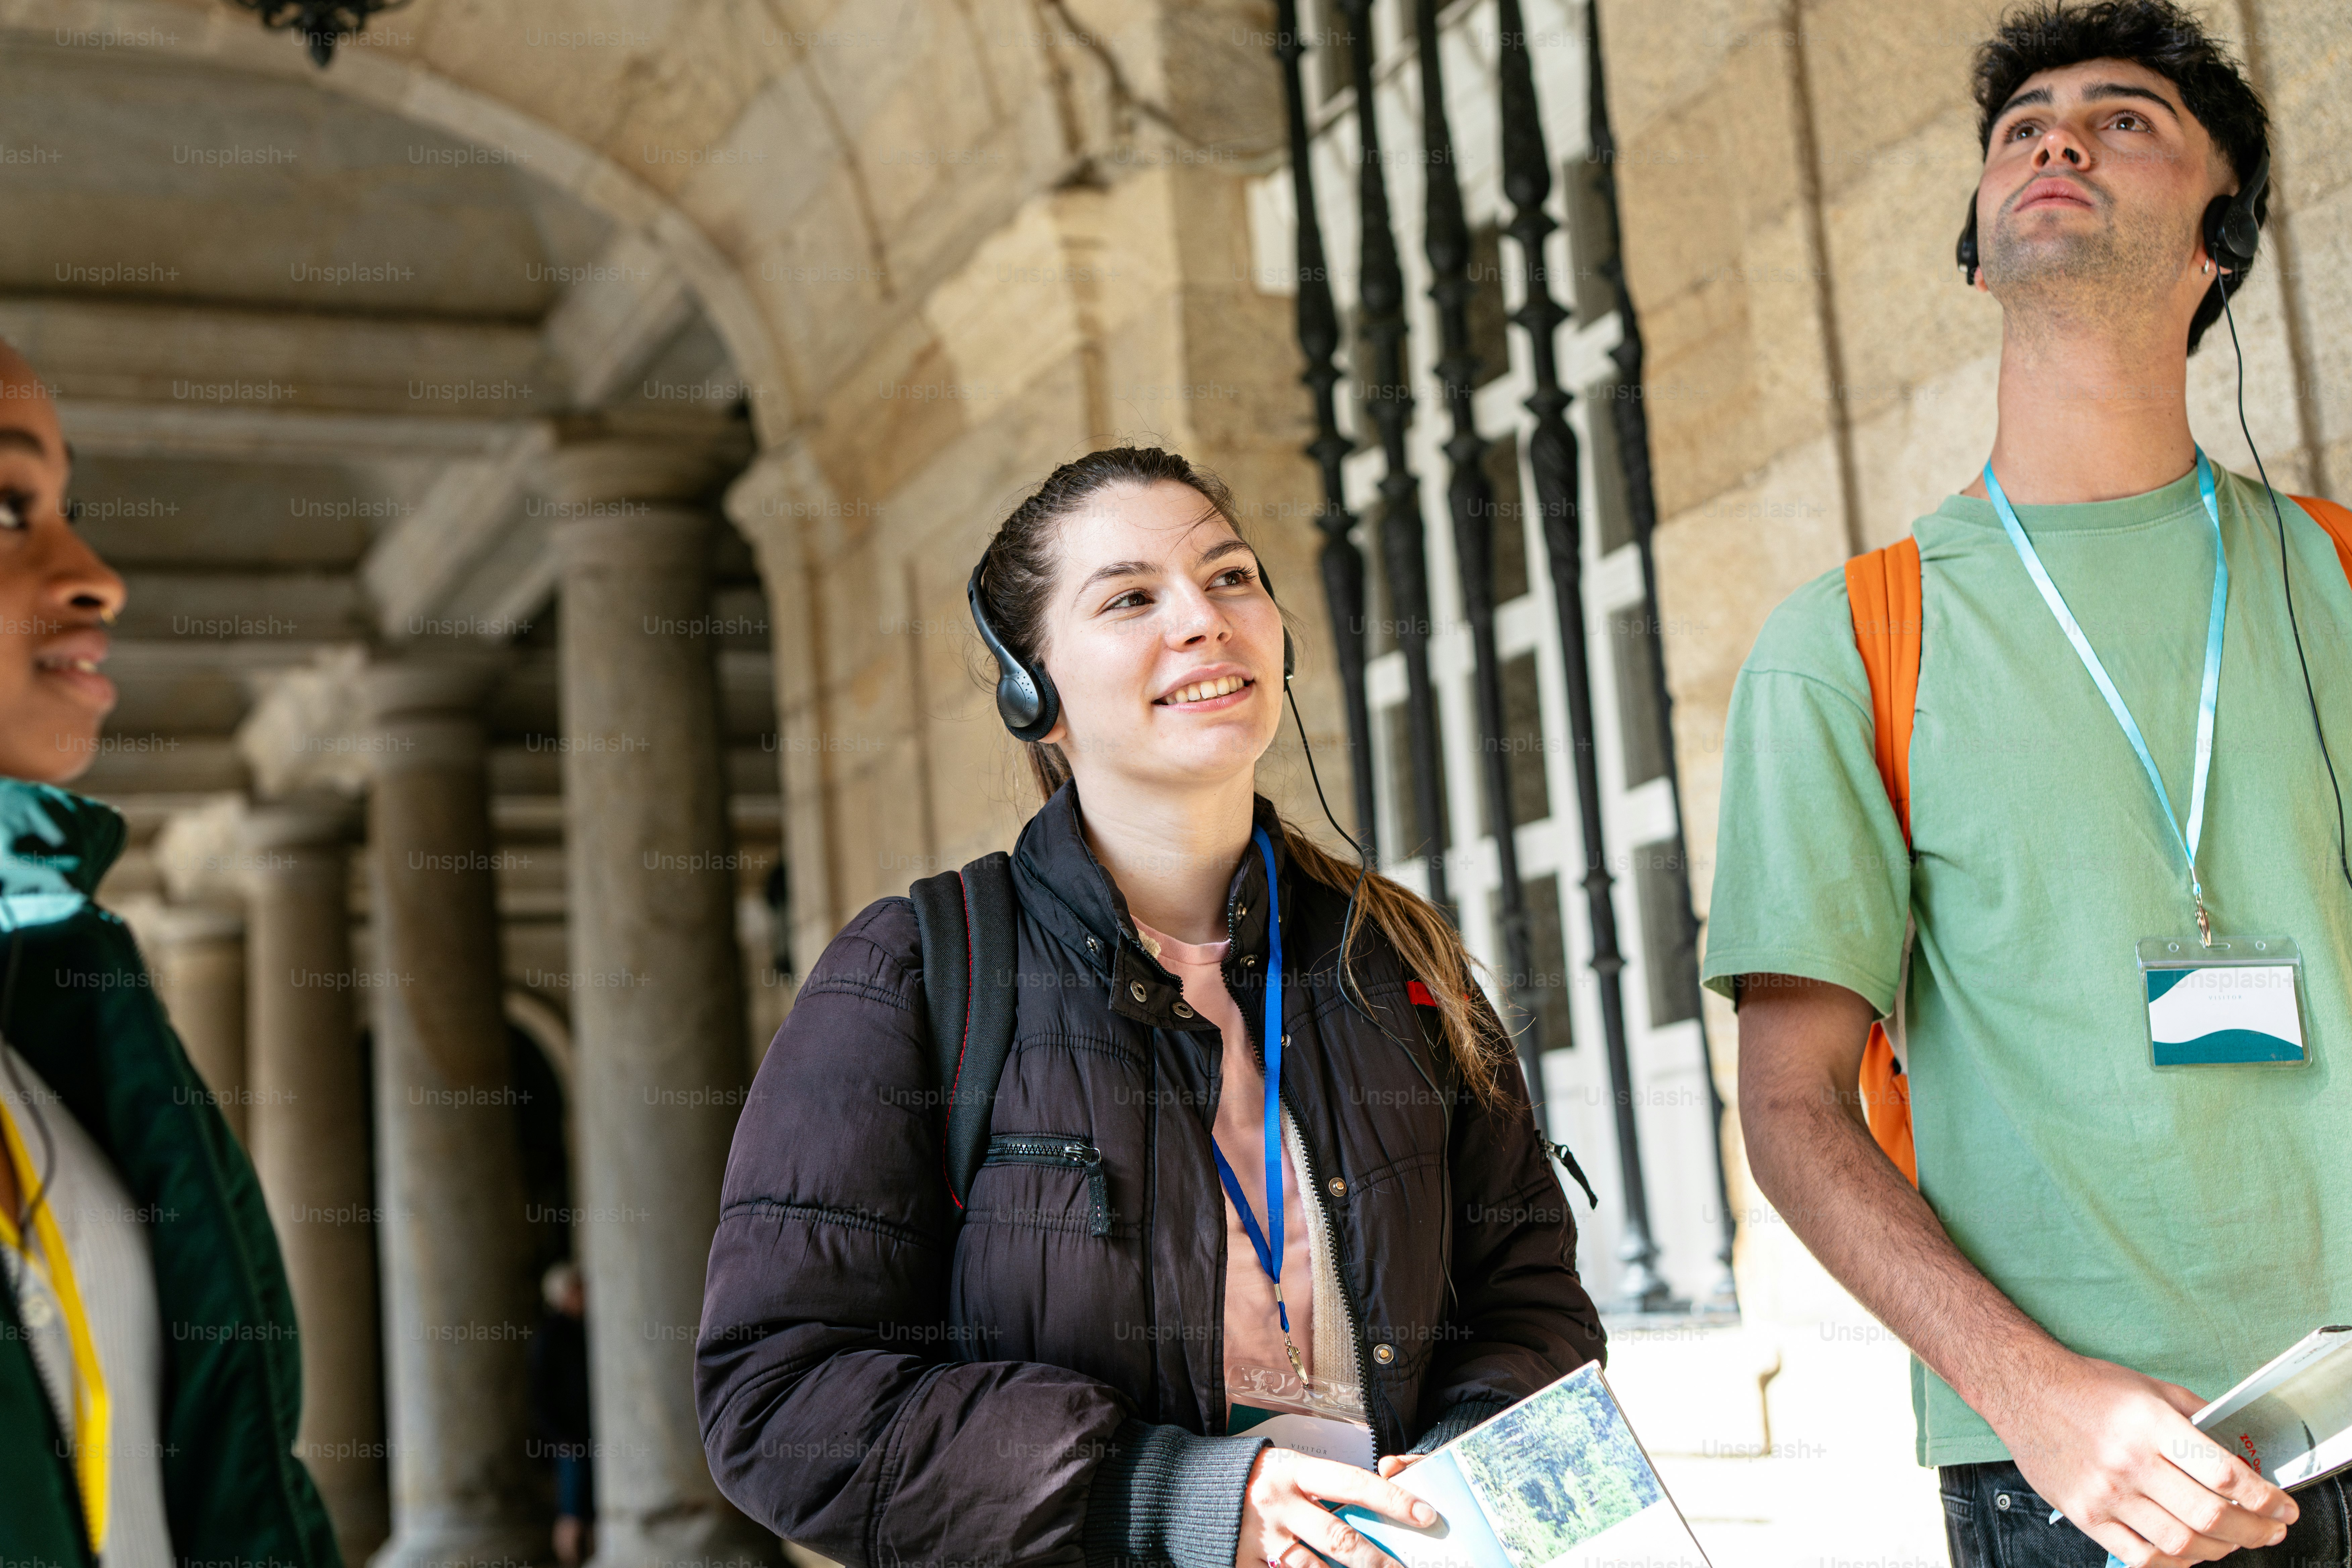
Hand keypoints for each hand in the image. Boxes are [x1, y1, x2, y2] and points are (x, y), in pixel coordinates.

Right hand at [1237, 1448, 1435, 1567]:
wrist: (1188, 1488)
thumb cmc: (1254, 1478)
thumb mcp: (1289, 1471)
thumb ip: (1326, 1489)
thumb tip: (1375, 1511)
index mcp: (1295, 1472)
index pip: (1354, 1484)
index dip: (1393, 1501)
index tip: (1427, 1516)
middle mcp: (1280, 1504)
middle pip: (1340, 1539)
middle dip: (1379, 1562)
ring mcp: (1262, 1539)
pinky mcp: (1244, 1564)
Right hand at [1987, 1348, 2296, 1565]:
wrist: (2023, 1390)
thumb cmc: (2088, 1387)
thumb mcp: (2150, 1388)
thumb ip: (2196, 1417)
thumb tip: (2238, 1453)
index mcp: (2150, 1424)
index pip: (2223, 1472)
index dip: (2264, 1498)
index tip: (2283, 1508)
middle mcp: (2128, 1461)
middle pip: (2209, 1515)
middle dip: (2254, 1531)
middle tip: (2272, 1532)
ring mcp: (2105, 1492)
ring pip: (2180, 1542)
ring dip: (2221, 1550)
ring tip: (2235, 1543)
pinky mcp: (2085, 1514)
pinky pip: (2140, 1556)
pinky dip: (2175, 1563)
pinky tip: (2190, 1553)